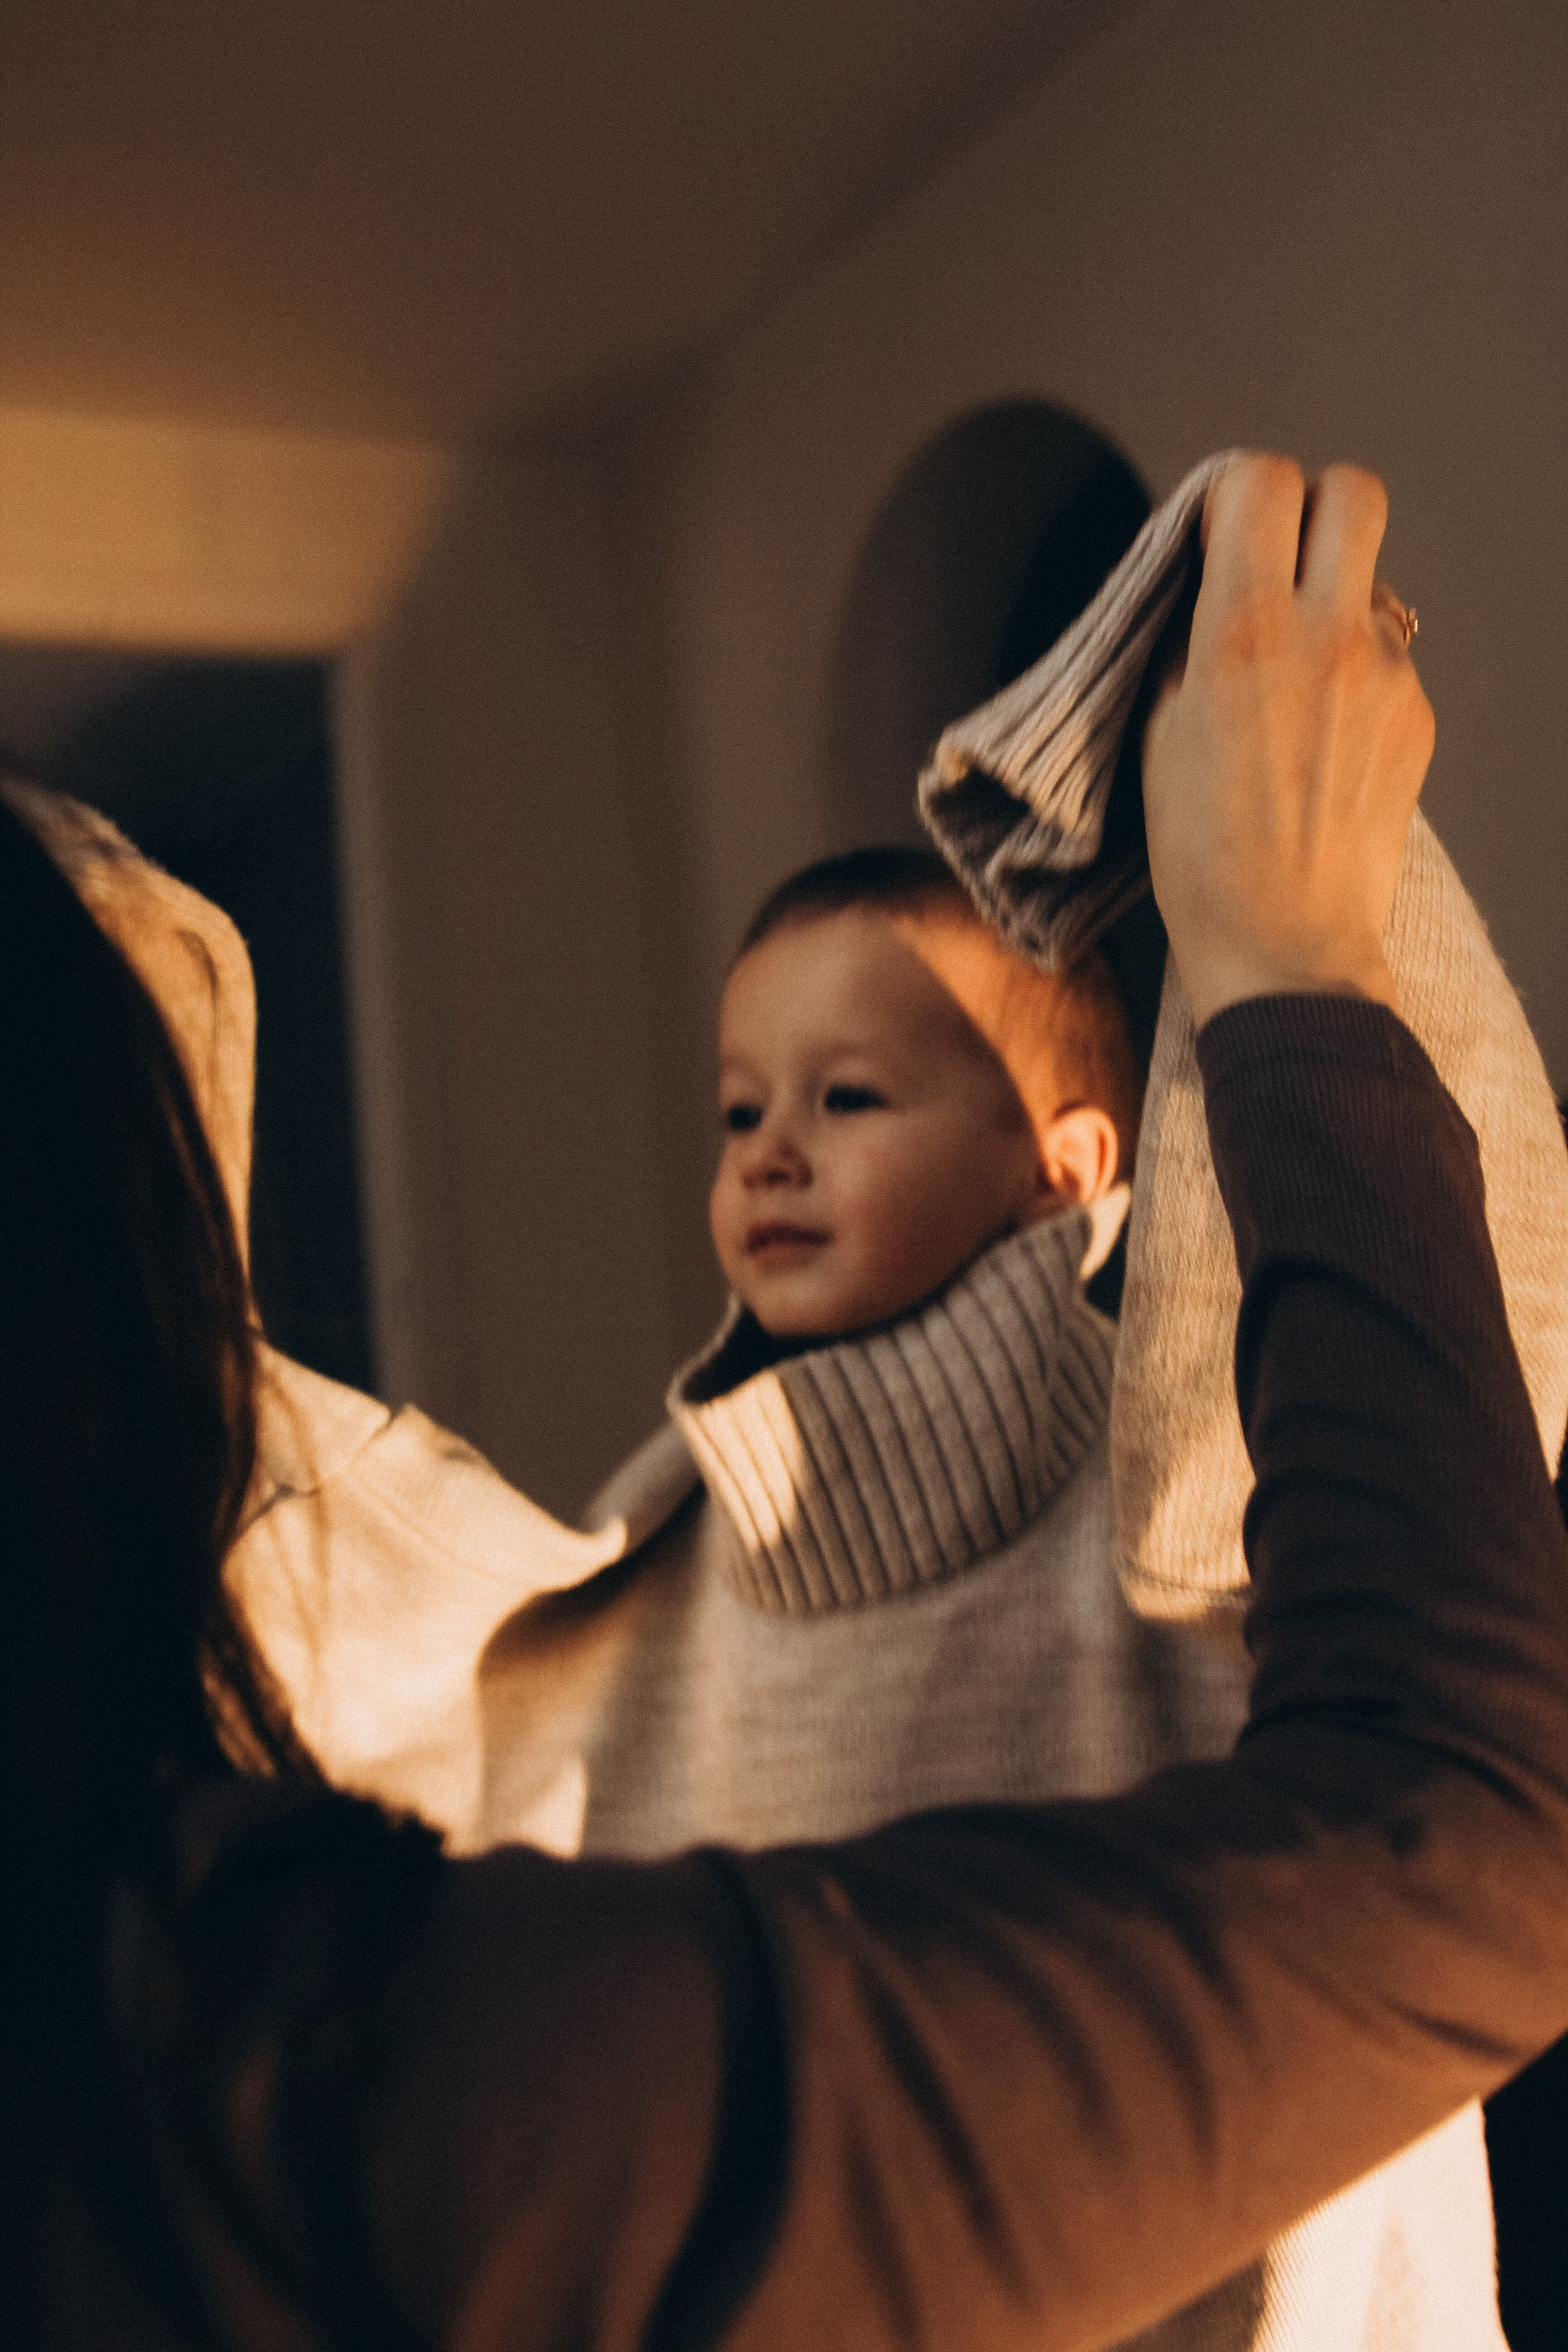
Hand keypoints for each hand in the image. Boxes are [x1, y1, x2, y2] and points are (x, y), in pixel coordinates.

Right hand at [1142, 455, 1434, 1028]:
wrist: (1284, 945)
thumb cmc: (1202, 857)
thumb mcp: (1156, 733)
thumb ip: (1185, 640)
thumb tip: (1204, 584)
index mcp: (1244, 633)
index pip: (1261, 481)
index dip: (1236, 491)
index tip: (1221, 527)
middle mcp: (1327, 637)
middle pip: (1352, 491)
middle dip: (1311, 507)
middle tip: (1279, 555)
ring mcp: (1387, 675)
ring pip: (1372, 580)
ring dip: (1333, 599)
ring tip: (1293, 677)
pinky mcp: (1418, 715)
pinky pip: (1389, 656)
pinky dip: (1355, 674)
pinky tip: (1320, 738)